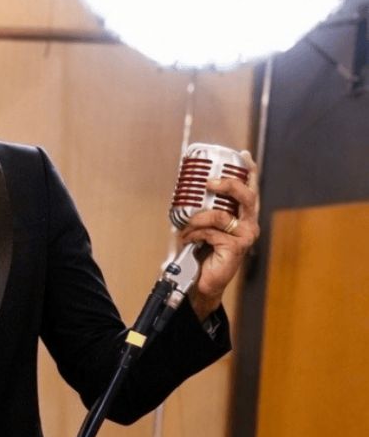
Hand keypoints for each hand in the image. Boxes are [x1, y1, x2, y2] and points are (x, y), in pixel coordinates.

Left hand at [180, 150, 260, 319]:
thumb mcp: (203, 226)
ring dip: (197, 219)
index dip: (249, 171)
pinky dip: (194, 234)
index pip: (251, 189)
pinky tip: (188, 240)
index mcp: (243, 216)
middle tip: (208, 183)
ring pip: (220, 215)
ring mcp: (245, 236)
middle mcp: (249, 224)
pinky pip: (211, 232)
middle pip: (246, 196)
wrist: (202, 281)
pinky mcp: (236, 248)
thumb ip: (203, 210)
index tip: (243, 155)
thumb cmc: (203, 253)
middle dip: (227, 184)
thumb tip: (188, 190)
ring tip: (185, 227)